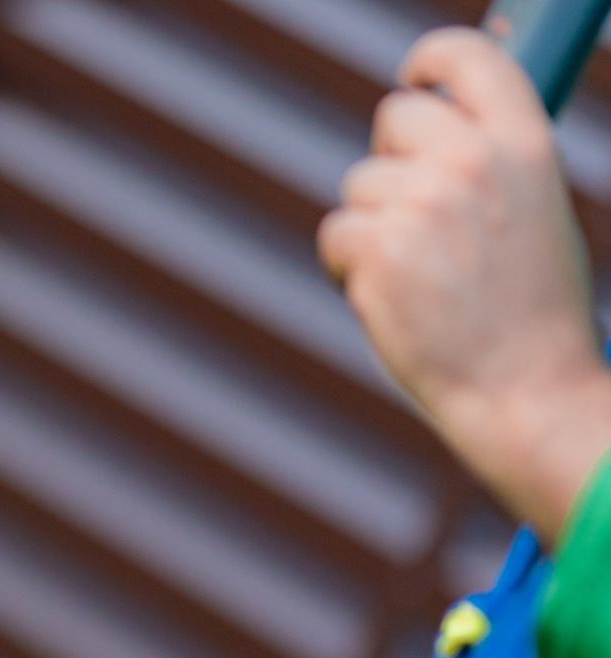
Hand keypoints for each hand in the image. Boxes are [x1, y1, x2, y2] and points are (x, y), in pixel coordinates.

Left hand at [318, 27, 610, 538]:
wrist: (524, 388)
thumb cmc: (530, 310)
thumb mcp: (534, 210)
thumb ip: (489, 160)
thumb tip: (433, 120)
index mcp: (526, 144)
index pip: (470, 57)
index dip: (430, 60)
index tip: (412, 76)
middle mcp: (474, 161)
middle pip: (394, 115)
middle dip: (391, 160)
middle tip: (416, 218)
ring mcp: (423, 203)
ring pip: (359, 186)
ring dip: (373, 227)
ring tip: (423, 277)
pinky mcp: (379, 248)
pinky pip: (336, 234)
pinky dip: (349, 268)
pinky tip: (394, 300)